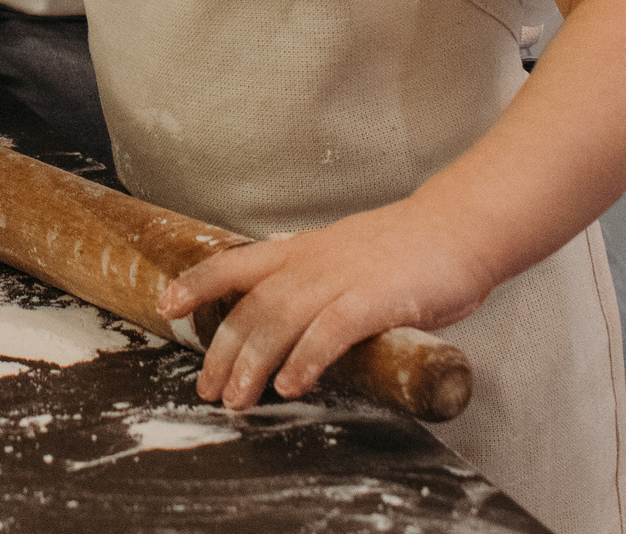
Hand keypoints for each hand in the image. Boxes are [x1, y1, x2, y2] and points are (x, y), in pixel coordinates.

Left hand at [160, 198, 497, 408]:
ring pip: (281, 321)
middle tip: (207, 389)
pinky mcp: (377, 299)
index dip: (197, 283)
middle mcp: (312, 263)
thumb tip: (275, 290)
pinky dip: (308, 359)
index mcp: (301, 251)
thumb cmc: (406, 247)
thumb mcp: (343, 252)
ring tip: (237, 399)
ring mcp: (343, 279)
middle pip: (251, 307)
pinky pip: (332, 331)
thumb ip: (309, 273)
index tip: (166, 306)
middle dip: (222, 351)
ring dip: (254, 363)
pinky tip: (293, 385)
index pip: (234, 263)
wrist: (459, 226)